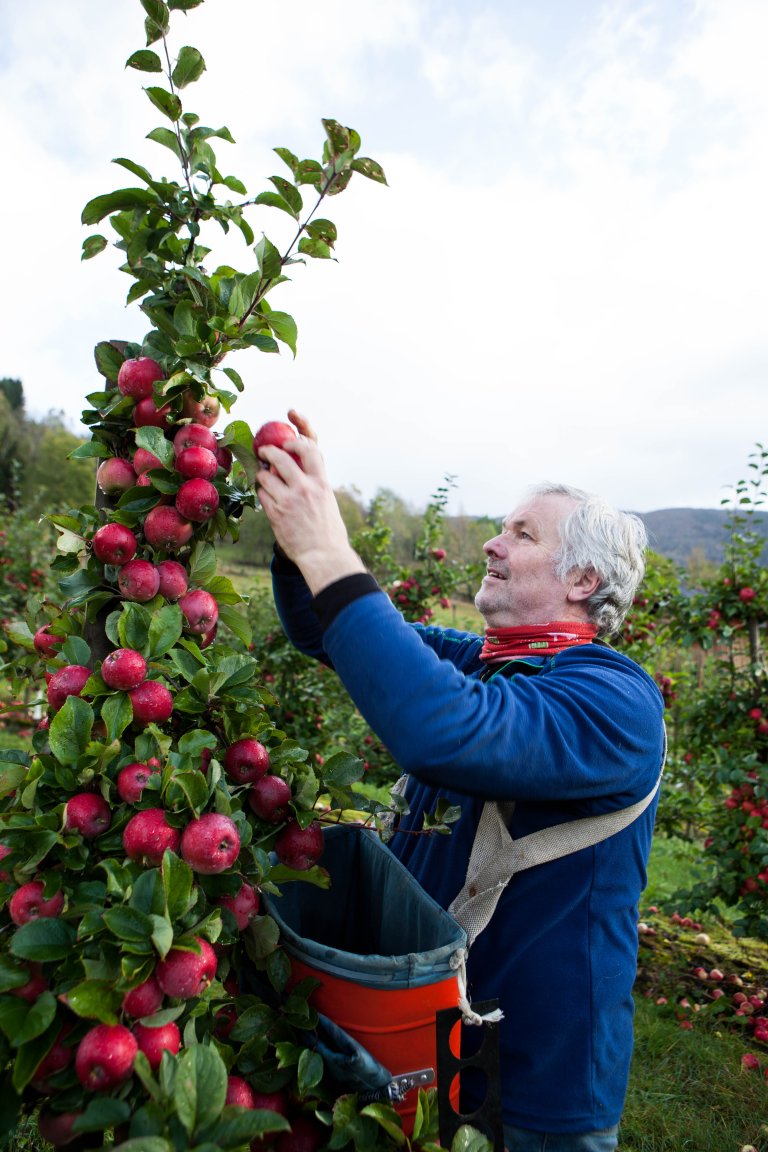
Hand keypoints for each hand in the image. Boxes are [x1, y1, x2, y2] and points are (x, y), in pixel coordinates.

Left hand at [256, 412, 365, 594]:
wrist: (323, 556)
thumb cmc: (329, 532)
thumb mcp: (328, 502)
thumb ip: (315, 485)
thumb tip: (299, 472)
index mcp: (321, 483)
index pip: (309, 450)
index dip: (296, 442)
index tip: (287, 443)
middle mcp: (304, 488)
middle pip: (280, 458)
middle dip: (268, 451)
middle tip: (263, 452)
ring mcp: (288, 501)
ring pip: (265, 477)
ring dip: (262, 475)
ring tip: (264, 479)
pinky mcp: (275, 514)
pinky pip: (262, 496)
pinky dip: (262, 494)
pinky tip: (266, 497)